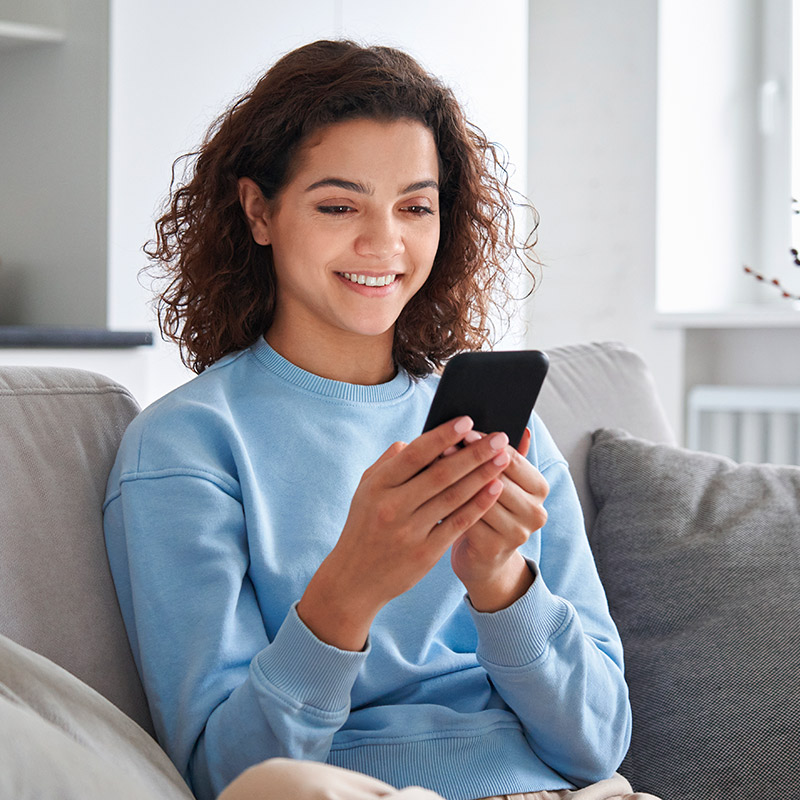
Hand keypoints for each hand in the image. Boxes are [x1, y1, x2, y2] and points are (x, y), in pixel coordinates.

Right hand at [297, 417, 511, 649]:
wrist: (354, 579)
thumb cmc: (364, 525)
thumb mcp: (366, 489)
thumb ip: (390, 462)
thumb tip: (418, 440)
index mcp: (377, 486)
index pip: (414, 454)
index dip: (442, 435)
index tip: (467, 421)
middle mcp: (392, 507)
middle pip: (440, 474)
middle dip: (473, 453)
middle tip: (499, 437)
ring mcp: (409, 532)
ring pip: (453, 498)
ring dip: (482, 476)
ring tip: (503, 459)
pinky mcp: (425, 553)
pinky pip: (457, 524)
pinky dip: (478, 505)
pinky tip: (495, 489)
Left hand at [450, 427, 548, 611]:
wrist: (484, 559)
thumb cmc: (490, 510)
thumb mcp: (503, 482)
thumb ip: (511, 456)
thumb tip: (522, 425)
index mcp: (540, 488)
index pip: (513, 458)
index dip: (485, 443)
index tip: (463, 429)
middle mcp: (535, 512)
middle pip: (497, 477)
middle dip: (467, 459)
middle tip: (443, 444)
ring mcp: (517, 532)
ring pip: (480, 498)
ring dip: (454, 480)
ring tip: (432, 464)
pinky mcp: (494, 548)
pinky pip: (466, 519)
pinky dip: (447, 503)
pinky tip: (429, 491)